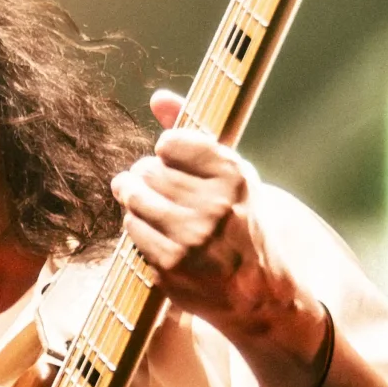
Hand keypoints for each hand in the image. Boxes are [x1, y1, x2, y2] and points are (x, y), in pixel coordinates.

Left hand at [111, 91, 326, 386]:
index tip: (173, 159)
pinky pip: (132, 230)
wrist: (255, 290)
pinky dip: (137, 227)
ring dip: (136, 199)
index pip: (171, 142)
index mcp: (234, 175)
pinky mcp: (170, 264)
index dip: (167, 150)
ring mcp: (191, 237)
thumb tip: (157, 97)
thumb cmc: (240, 222)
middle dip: (146, 176)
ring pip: (135, 199)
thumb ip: (192, 133)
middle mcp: (214, 205)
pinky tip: (155, 230)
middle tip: (156, 185)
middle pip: (147, 171)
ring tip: (149, 203)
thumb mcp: (230, 175)